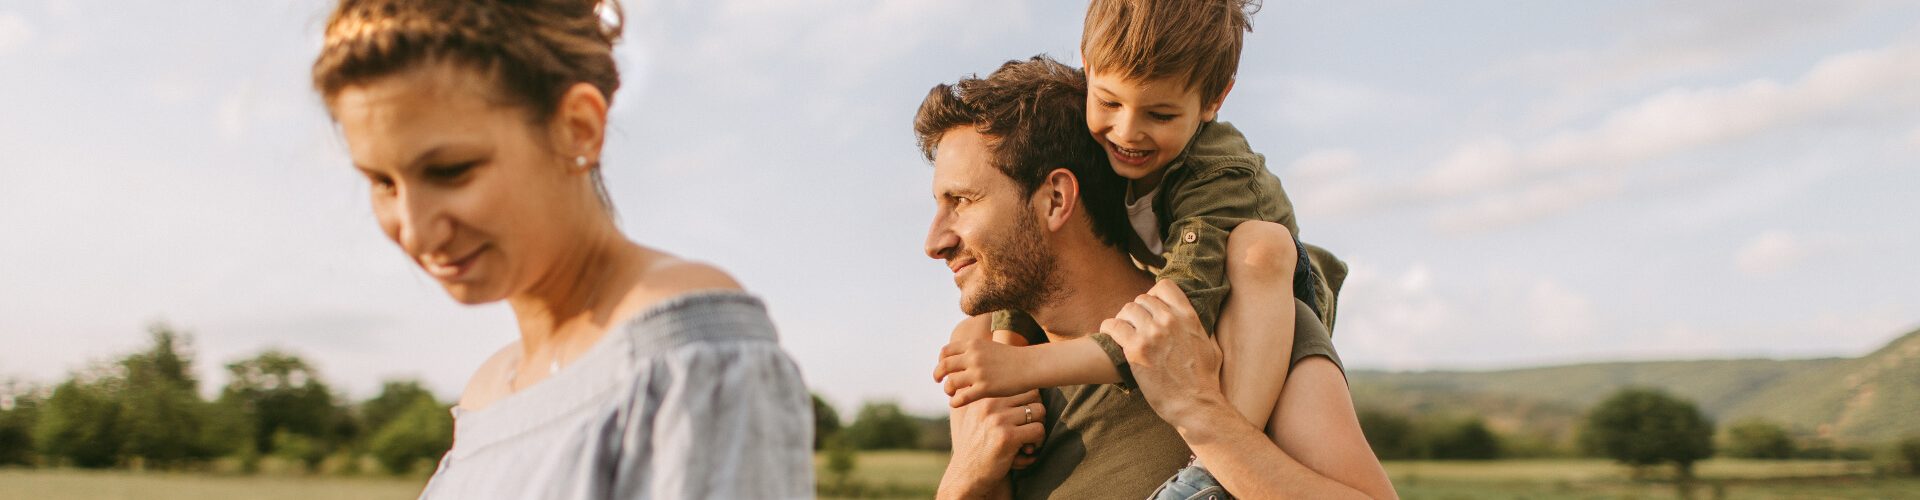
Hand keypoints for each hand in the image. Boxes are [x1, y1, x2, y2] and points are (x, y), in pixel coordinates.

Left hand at [934, 338, 1036, 407]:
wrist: (1031, 365)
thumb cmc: (1012, 358)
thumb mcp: (990, 347)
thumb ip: (974, 350)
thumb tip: (961, 357)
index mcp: (973, 344)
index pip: (946, 351)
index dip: (941, 360)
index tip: (943, 368)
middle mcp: (973, 357)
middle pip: (944, 366)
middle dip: (937, 375)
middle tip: (938, 381)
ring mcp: (978, 373)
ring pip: (950, 383)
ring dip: (947, 389)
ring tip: (950, 393)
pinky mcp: (985, 388)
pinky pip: (961, 397)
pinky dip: (954, 402)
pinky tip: (955, 403)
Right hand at [940, 391, 1046, 496]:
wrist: (966, 475)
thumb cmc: (977, 446)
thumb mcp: (978, 417)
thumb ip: (996, 401)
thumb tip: (1032, 389)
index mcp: (983, 396)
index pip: (1021, 384)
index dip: (1029, 401)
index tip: (1023, 418)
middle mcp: (989, 403)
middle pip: (1034, 394)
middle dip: (1037, 412)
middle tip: (1030, 428)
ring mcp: (998, 419)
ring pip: (1039, 411)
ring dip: (1039, 427)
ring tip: (1029, 441)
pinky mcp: (1007, 437)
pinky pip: (1039, 430)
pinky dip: (1038, 442)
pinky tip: (1028, 452)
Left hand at [1101, 280, 1226, 426]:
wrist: (1195, 404)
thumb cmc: (1204, 381)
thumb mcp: (1211, 348)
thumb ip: (1201, 332)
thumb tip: (1200, 327)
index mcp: (1188, 317)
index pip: (1165, 286)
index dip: (1154, 295)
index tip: (1151, 309)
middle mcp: (1169, 320)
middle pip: (1142, 299)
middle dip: (1137, 311)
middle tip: (1134, 326)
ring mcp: (1152, 333)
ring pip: (1127, 310)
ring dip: (1123, 319)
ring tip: (1123, 332)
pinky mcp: (1135, 349)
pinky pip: (1113, 326)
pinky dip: (1109, 329)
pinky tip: (1110, 336)